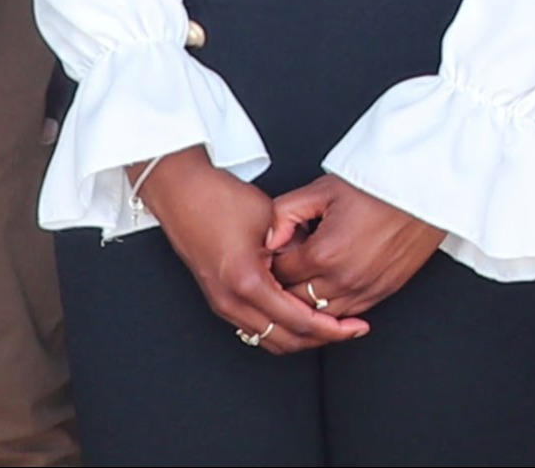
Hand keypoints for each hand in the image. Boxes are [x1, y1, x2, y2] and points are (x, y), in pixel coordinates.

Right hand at [138, 149, 357, 353]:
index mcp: (248, 282)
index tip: (354, 326)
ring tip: (329, 324)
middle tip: (348, 329)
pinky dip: (281, 328)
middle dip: (321, 338)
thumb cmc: (220, 199)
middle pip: (285, 340)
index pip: (299, 322)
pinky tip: (300, 316)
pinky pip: (255, 328)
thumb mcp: (272, 219)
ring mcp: (222, 303)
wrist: (180, 193)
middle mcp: (231, 301)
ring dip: (300, 337)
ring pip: (269, 340)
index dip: (332, 328)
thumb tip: (322, 265)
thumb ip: (299, 246)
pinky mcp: (219, 299)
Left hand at [262, 174, 448, 335]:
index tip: (271, 255)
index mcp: (324, 253)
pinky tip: (328, 292)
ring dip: (308, 303)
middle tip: (283, 270)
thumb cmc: (378, 187)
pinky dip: (333, 308)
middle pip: (295, 301)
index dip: (270, 265)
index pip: (279, 275)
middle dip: (283, 288)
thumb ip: (285, 214)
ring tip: (304, 280)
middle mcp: (343, 278)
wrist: (423, 190)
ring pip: (320, 315)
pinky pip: (348, 314)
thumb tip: (266, 238)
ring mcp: (365, 289)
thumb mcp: (322, 190)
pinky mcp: (383, 292)